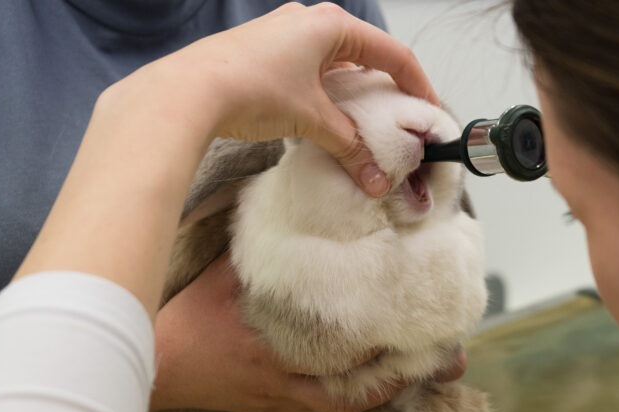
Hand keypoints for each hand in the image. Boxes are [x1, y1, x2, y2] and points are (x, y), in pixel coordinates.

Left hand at [17, 2, 439, 315]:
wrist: (189, 91)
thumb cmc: (250, 88)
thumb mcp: (313, 122)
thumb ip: (350, 149)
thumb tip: (375, 181)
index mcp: (331, 26)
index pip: (392, 53)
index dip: (417, 84)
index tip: (429, 109)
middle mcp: (309, 21)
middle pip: (365, 53)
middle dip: (385, 87)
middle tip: (398, 117)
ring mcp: (283, 34)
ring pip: (335, 61)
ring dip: (352, 91)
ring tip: (363, 122)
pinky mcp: (264, 52)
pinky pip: (310, 69)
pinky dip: (325, 92)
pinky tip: (322, 117)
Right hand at [150, 254, 465, 411]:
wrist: (157, 364)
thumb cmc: (189, 314)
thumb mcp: (226, 270)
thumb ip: (266, 241)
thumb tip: (300, 199)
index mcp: (279, 342)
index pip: (343, 340)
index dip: (384, 334)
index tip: (420, 315)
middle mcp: (290, 377)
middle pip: (360, 385)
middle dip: (406, 372)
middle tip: (449, 358)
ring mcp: (287, 398)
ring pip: (349, 406)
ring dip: (389, 393)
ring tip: (428, 375)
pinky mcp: (281, 408)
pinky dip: (357, 409)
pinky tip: (384, 400)